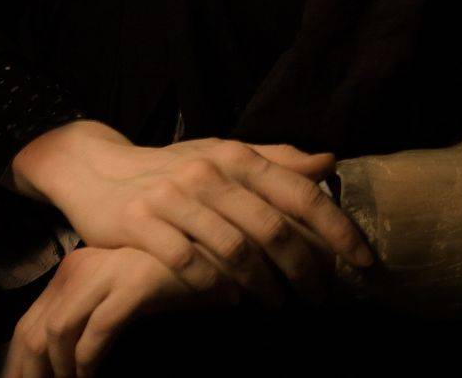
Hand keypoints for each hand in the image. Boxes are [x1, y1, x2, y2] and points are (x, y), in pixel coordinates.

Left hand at [0, 242, 233, 377]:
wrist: (214, 250)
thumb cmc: (164, 279)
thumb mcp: (115, 292)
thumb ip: (86, 313)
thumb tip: (53, 359)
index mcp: (73, 268)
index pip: (29, 324)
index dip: (21, 364)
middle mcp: (82, 264)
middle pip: (34, 330)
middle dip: (31, 373)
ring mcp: (107, 271)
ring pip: (58, 331)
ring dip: (60, 371)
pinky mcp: (134, 282)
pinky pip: (96, 331)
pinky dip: (89, 362)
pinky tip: (93, 377)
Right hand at [8, 125, 374, 309]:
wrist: (98, 170)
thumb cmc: (173, 168)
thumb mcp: (223, 156)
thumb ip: (276, 161)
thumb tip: (328, 163)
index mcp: (236, 155)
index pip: (298, 191)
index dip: (335, 227)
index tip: (363, 261)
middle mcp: (209, 172)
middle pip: (271, 226)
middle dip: (304, 267)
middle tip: (321, 298)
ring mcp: (173, 197)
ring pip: (232, 248)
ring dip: (263, 284)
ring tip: (278, 305)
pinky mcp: (140, 223)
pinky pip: (185, 262)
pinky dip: (212, 286)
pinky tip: (228, 300)